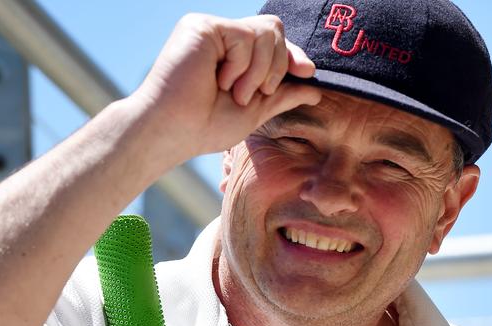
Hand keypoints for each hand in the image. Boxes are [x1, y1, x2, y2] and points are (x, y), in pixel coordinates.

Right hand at [130, 13, 321, 163]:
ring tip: (233, 91)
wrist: (176, 131)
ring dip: (258, 71)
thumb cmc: (206, 126)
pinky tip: (218, 81)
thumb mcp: (255, 110)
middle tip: (253, 93)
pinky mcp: (202, 27)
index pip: (273, 41)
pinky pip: (245, 35)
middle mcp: (223, 37)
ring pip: (265, 31)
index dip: (291, 55)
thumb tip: (316, 90)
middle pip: (274, 29)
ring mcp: (212, 30)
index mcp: (233, 54)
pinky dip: (241, 66)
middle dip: (275, 66)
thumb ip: (283, 96)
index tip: (307, 72)